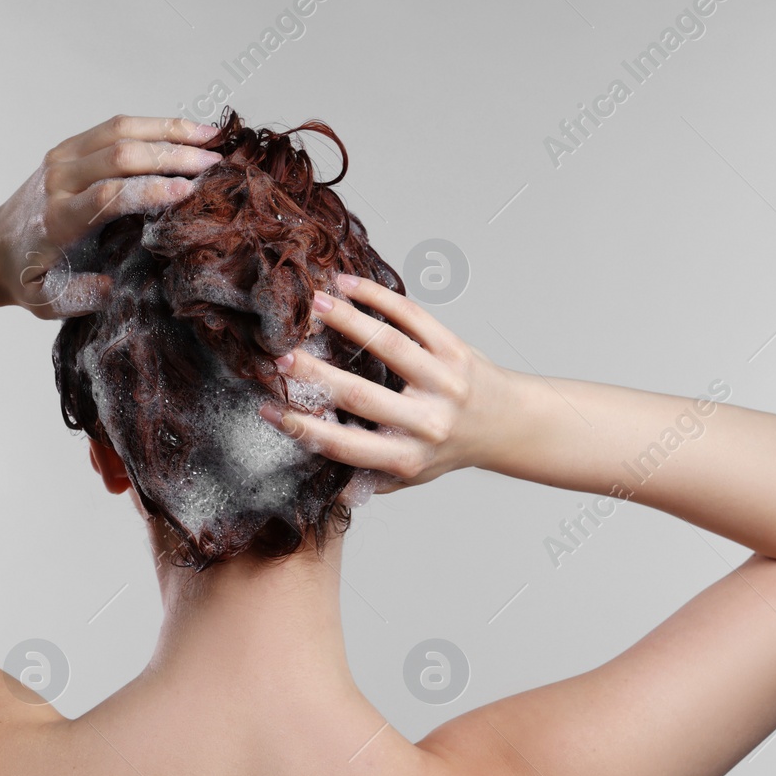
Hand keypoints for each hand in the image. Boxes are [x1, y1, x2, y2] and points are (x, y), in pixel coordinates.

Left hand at [0, 114, 223, 318]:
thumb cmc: (26, 278)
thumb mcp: (47, 302)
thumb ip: (79, 297)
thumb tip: (112, 286)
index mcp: (58, 219)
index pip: (108, 195)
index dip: (150, 190)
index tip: (189, 191)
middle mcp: (59, 181)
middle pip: (120, 155)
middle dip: (171, 156)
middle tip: (214, 164)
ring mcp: (62, 158)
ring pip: (120, 131)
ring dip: (168, 131)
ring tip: (210, 137)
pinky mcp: (69, 147)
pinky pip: (114, 127)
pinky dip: (153, 125)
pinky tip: (183, 131)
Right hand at [259, 272, 502, 490]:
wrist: (507, 424)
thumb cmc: (447, 449)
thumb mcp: (410, 476)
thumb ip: (369, 481)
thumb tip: (327, 490)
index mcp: (407, 457)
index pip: (345, 446)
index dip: (303, 428)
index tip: (268, 410)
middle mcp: (427, 422)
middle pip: (362, 395)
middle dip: (316, 375)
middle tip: (281, 356)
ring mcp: (444, 382)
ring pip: (389, 345)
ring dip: (347, 321)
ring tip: (314, 305)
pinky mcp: (455, 349)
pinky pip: (413, 317)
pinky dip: (378, 298)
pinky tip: (348, 285)